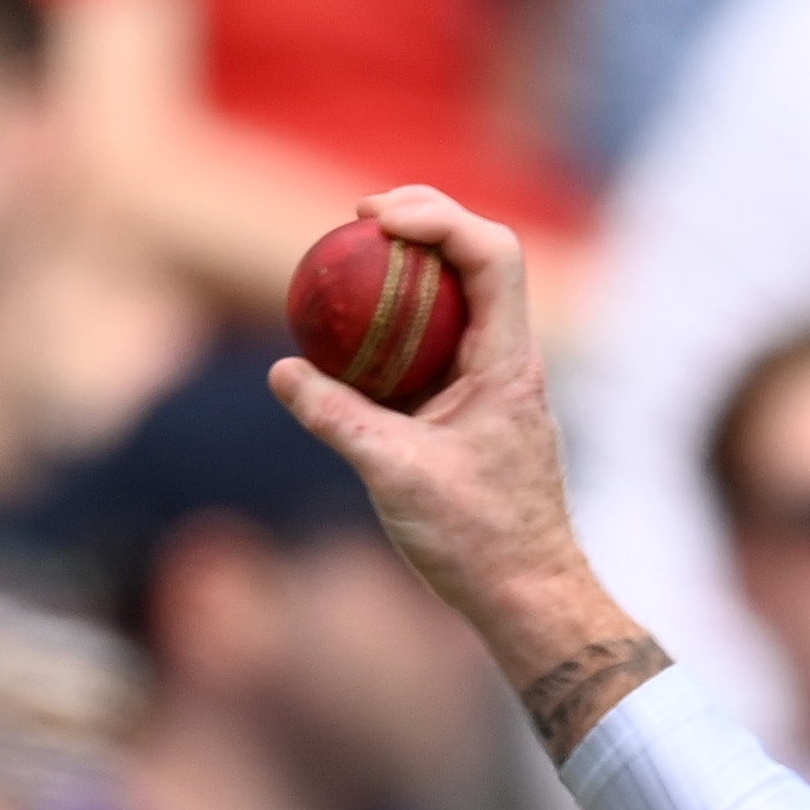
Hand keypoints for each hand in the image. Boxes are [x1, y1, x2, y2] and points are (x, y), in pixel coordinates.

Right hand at [269, 187, 656, 754]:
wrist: (526, 594)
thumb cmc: (478, 541)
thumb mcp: (395, 474)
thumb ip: (338, 417)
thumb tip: (283, 370)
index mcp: (510, 363)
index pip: (492, 254)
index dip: (438, 215)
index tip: (374, 217)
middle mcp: (509, 361)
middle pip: (475, 259)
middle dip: (421, 222)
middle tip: (356, 221)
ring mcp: (493, 384)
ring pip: (456, 300)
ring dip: (408, 270)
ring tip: (348, 259)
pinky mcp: (473, 409)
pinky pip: (435, 345)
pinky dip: (395, 325)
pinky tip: (347, 337)